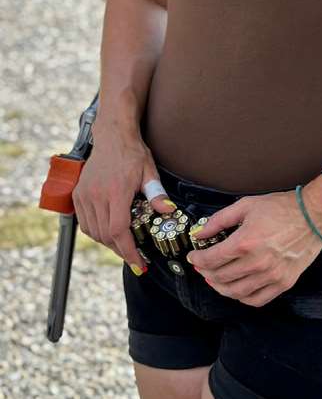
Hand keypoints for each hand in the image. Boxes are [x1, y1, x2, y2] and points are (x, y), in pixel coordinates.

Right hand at [72, 128, 176, 272]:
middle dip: (121, 250)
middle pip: (106, 235)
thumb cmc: (132, 152)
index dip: (128, 251)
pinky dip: (95, 232)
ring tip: (123, 245)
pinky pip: (84, 222)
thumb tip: (168, 211)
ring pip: (93, 231)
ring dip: (107, 242)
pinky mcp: (78, 194)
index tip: (138, 262)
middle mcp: (97, 195)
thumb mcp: (149, 171)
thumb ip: (157, 193)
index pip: (119, 230)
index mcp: (116, 191)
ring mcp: (84, 195)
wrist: (112, 135)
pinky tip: (107, 232)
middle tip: (134, 256)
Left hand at [186, 190, 321, 306]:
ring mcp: (271, 276)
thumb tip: (199, 233)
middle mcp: (257, 263)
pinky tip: (237, 289)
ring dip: (220, 287)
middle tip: (203, 267)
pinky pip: (257, 300)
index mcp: (245, 242)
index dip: (198, 260)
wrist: (314, 215)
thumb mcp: (246, 205)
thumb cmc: (281, 208)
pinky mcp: (283, 283)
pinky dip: (242, 298)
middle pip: (221, 277)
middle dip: (206, 273)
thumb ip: (219, 220)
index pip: (212, 259)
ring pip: (236, 292)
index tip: (194, 257)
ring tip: (215, 279)